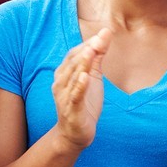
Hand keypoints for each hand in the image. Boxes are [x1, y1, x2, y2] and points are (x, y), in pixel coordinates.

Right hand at [52, 28, 111, 150]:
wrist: (75, 133)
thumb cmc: (84, 102)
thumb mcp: (93, 76)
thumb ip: (98, 56)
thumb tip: (105, 33)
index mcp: (65, 73)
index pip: (75, 54)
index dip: (88, 44)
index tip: (103, 34)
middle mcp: (61, 82)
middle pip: (73, 63)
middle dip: (86, 50)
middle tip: (100, 39)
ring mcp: (64, 96)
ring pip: (73, 77)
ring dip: (82, 64)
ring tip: (91, 51)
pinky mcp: (71, 110)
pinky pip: (74, 96)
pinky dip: (79, 86)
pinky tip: (85, 77)